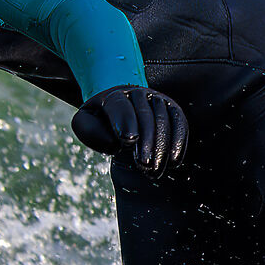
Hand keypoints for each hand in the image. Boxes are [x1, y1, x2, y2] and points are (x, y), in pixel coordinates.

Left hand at [72, 85, 188, 174]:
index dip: (125, 123)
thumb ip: (90, 131)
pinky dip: (179, 141)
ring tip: (155, 170)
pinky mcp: (172, 108)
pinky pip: (180, 122)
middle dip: (146, 142)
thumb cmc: (101, 119)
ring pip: (164, 120)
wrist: (120, 104)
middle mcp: (138, 93)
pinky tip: (174, 161)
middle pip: (145, 116)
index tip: (128, 142)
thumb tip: (114, 143)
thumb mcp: (85, 122)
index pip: (120, 106)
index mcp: (114, 95)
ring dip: (162, 147)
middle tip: (144, 165)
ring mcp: (157, 99)